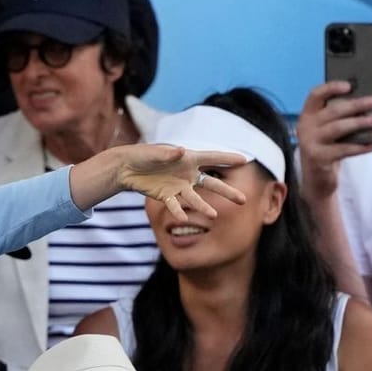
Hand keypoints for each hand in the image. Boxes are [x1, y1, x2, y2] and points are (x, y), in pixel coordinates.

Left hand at [84, 143, 248, 219]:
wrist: (126, 168)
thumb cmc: (142, 154)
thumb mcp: (154, 152)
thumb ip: (167, 153)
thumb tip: (181, 151)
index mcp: (188, 158)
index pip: (212, 157)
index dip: (228, 158)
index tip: (245, 160)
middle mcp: (187, 174)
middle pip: (211, 183)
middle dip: (226, 191)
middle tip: (243, 200)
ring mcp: (178, 186)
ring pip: (195, 199)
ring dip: (204, 207)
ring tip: (214, 216)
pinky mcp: (167, 196)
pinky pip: (175, 206)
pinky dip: (178, 212)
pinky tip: (183, 219)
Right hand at [296, 81, 371, 200]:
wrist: (315, 179)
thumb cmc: (326, 149)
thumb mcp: (327, 130)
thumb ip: (337, 118)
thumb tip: (363, 104)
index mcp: (307, 115)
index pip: (315, 95)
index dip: (331, 87)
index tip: (349, 85)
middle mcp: (305, 127)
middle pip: (332, 110)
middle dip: (355, 104)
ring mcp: (310, 143)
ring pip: (338, 128)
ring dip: (359, 123)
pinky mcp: (318, 158)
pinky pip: (343, 149)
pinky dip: (360, 146)